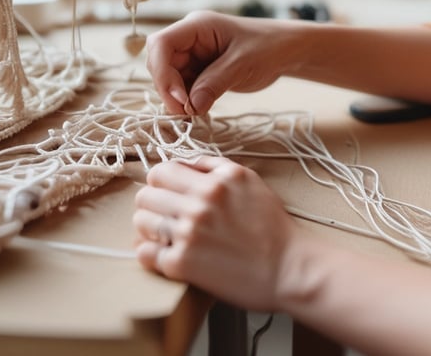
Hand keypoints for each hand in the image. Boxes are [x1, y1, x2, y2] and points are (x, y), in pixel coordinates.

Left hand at [133, 156, 298, 311]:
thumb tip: (185, 162)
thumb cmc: (272, 226)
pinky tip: (165, 254)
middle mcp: (199, 204)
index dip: (161, 181)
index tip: (168, 191)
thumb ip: (215, 166)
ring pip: (141, 222)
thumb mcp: (249, 180)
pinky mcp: (182, 264)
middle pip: (145, 195)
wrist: (288, 267)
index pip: (161, 170)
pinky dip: (151, 254)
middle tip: (166, 215)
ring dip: (149, 229)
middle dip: (152, 204)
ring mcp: (188, 234)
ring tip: (166, 235)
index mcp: (214, 182)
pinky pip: (145, 253)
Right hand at [145, 10, 294, 114]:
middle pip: (160, 63)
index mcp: (197, 26)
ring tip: (194, 113)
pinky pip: (182, 87)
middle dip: (168, 89)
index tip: (179, 99)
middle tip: (186, 112)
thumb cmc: (269, 46)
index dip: (163, 73)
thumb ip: (215, 83)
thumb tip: (191, 106)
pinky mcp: (199, 70)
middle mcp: (189, 39)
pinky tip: (198, 110)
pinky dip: (186, 101)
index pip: (161, 44)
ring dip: (176, 98)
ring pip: (169, 78)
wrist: (286, 51)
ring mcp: (192, 55)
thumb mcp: (243, 64)